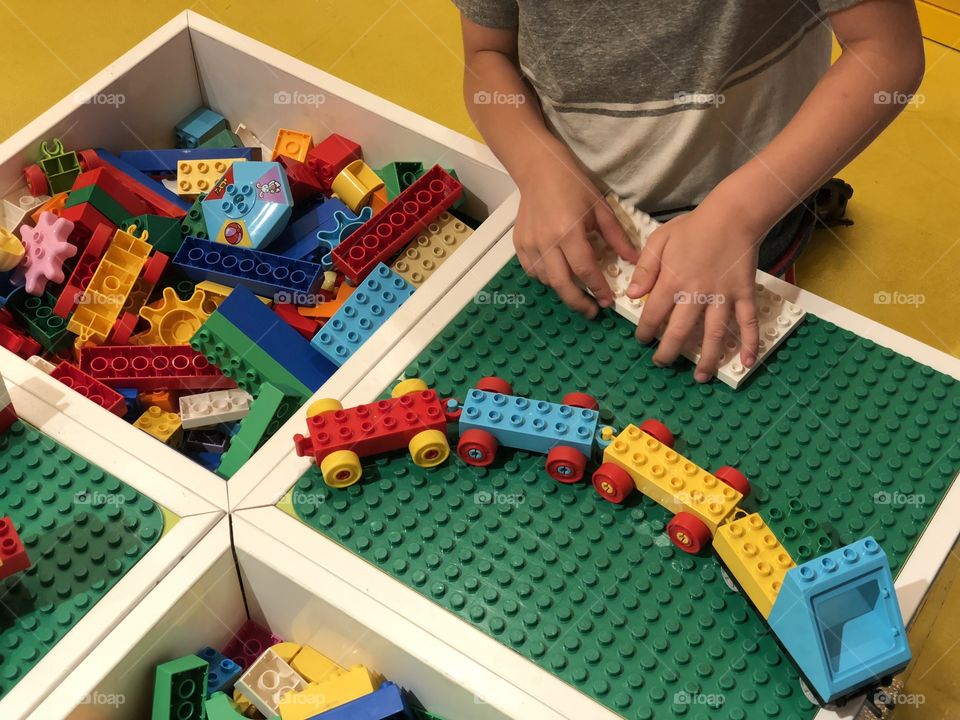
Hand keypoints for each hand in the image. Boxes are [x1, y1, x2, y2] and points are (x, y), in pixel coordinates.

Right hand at [514, 148, 638, 316]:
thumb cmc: (573, 185)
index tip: (608, 302)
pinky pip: (533, 272)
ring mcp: (530, 244)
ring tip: (577, 291)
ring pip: (547, 281)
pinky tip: (558, 276)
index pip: (585, 270)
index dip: (598, 289)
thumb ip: (617, 238)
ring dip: (563, 290)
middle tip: (592, 311)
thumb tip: (634, 260)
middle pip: (562, 284)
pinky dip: (546, 279)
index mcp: (569, 232)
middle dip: (579, 302)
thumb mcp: (601, 209)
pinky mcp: (519, 244)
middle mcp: (546, 242)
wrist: (539, 170)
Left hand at [627, 202, 761, 381]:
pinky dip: (749, 343)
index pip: (653, 315)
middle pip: (680, 332)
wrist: (732, 215)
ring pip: (714, 334)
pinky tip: (746, 363)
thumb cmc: (692, 227)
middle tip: (662, 363)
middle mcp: (696, 293)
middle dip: (668, 352)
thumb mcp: (659, 240)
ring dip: (707, 359)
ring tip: (699, 377)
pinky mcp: (744, 294)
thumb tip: (633, 296)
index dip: (645, 332)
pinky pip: (747, 322)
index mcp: (672, 280)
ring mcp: (722, 296)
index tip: (642, 340)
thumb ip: (645, 269)